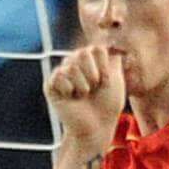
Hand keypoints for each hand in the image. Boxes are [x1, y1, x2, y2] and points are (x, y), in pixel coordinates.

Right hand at [44, 38, 121, 159]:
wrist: (96, 125)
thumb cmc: (108, 105)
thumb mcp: (116, 78)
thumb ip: (114, 58)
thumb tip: (115, 42)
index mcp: (89, 60)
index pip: (96, 49)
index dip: (104, 67)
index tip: (105, 82)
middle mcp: (74, 63)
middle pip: (83, 53)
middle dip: (94, 75)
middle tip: (93, 90)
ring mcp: (62, 73)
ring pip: (71, 66)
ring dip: (82, 85)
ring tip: (82, 96)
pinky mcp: (51, 85)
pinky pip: (58, 76)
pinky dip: (69, 89)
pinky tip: (70, 98)